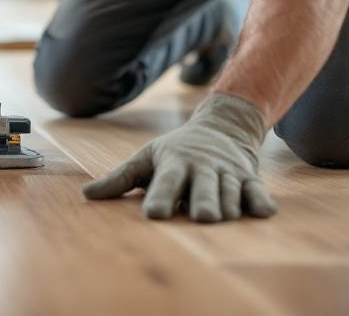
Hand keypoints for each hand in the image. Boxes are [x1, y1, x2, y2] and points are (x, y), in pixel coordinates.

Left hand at [82, 93, 276, 221]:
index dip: (161, 196)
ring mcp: (227, 174)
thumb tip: (85, 196)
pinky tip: (262, 212)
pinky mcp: (249, 180)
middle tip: (201, 217)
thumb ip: (119, 179)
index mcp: (175, 163)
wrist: (221, 128)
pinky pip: (257, 192)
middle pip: (204, 188)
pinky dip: (260, 202)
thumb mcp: (146, 160)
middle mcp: (202, 168)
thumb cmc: (175, 152)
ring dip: (227, 206)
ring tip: (219, 219)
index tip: (155, 214)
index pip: (167, 182)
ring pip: (230, 193)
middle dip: (203, 202)